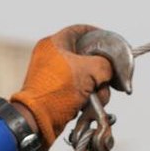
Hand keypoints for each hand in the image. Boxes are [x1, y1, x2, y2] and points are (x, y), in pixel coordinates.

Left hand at [10, 25, 130, 144]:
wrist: (38, 120)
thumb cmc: (58, 91)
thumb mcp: (89, 71)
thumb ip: (106, 64)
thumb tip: (109, 70)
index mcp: (55, 43)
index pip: (81, 30)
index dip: (99, 35)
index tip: (111, 45)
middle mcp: (53, 57)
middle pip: (88, 58)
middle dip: (101, 73)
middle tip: (106, 81)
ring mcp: (54, 75)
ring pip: (86, 77)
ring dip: (96, 89)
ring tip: (95, 99)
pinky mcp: (57, 92)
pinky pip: (79, 90)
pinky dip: (87, 98)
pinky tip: (87, 106)